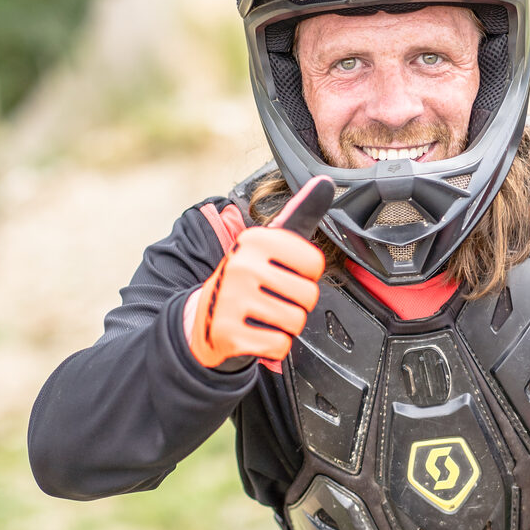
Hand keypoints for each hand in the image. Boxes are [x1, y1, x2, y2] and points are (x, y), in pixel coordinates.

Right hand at [185, 224, 324, 369]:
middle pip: (308, 296)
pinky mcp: (229, 333)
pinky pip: (279, 345)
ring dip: (286, 326)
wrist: (204, 318)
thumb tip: (325, 183)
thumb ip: (300, 213)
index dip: (305, 276)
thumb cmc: (246, 279)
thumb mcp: (268, 243)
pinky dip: (272, 346)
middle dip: (297, 305)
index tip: (283, 274)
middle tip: (273, 300)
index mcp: (256, 240)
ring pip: (295, 322)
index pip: (314, 263)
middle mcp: (243, 265)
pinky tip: (255, 334)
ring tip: (264, 316)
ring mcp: (233, 299)